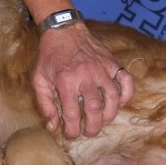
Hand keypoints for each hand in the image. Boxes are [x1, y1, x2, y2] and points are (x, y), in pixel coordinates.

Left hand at [32, 23, 133, 138]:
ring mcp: (102, 69)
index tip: (71, 134)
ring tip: (102, 122)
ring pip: (113, 98)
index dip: (72, 130)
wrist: (64, 30)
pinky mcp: (112, 63)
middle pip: (95, 109)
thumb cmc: (50, 57)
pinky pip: (126, 81)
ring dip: (109, 115)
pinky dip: (127, 94)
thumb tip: (53, 126)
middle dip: (93, 127)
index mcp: (66, 81)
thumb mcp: (39, 79)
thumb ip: (44, 104)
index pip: (72, 114)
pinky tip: (120, 103)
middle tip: (89, 132)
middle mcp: (86, 76)